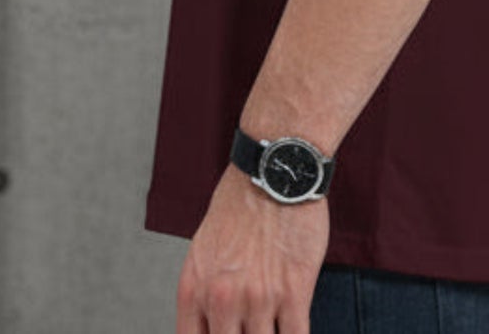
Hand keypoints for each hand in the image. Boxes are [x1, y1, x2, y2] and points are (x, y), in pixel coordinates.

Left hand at [174, 162, 328, 331]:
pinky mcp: (293, 292)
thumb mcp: (205, 250)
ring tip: (272, 327)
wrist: (273, 171)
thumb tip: (215, 325)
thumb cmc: (240, 205)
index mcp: (193, 289)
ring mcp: (258, 298)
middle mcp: (220, 299)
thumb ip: (206, 292)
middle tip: (251, 330)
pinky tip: (295, 331)